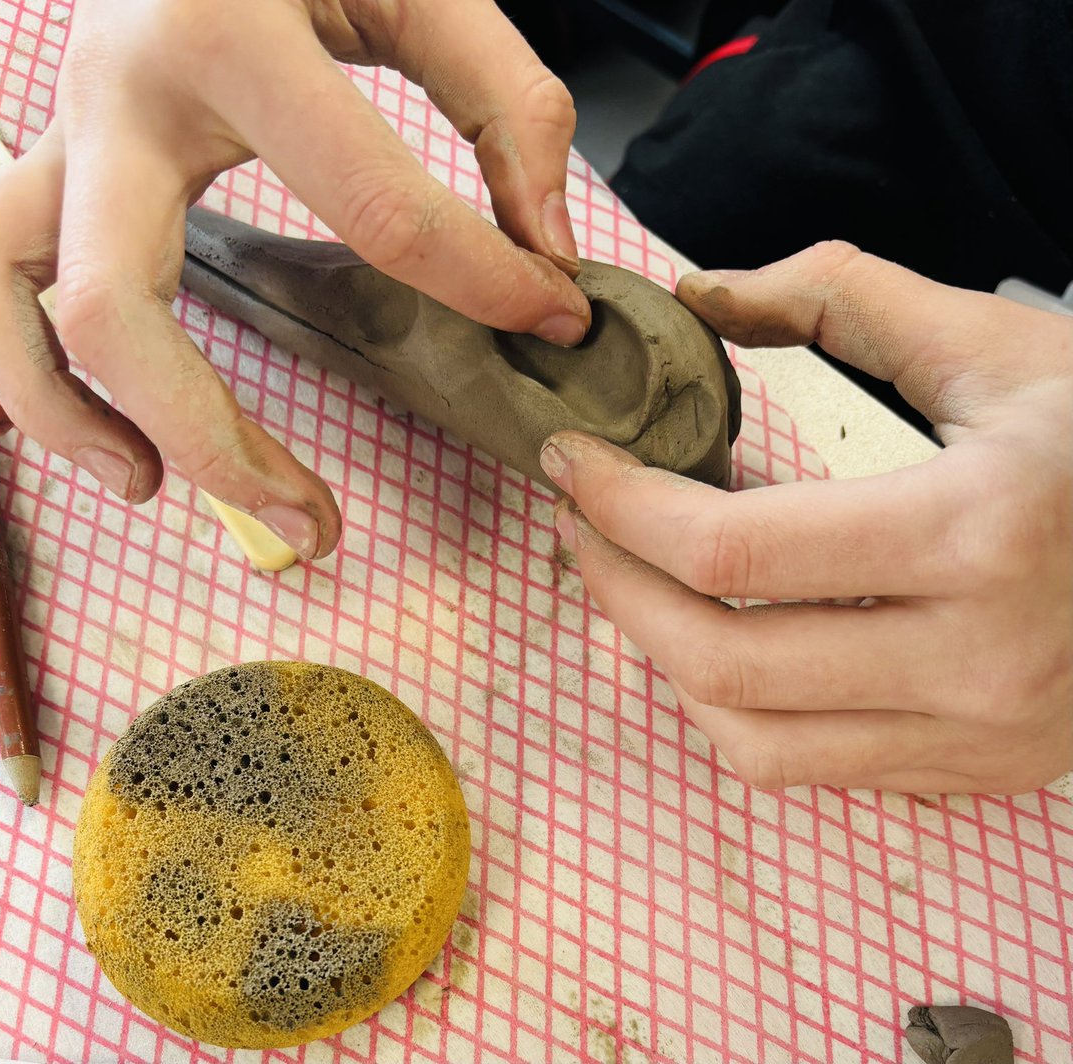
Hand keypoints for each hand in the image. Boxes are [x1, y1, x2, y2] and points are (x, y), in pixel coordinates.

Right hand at [0, 0, 590, 557]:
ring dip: (60, 411)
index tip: (551, 319)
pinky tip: (72, 421)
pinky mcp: (45, 161)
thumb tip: (547, 257)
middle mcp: (112, 94)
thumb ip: (509, 106)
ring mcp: (59, 131)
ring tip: (150, 484)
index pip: (371, 205)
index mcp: (225, 34)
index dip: (478, 281)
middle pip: (104, 302)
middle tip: (307, 520)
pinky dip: (1, 364)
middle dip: (206, 434)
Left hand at [541, 241, 1072, 793]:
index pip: (732, 551)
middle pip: (719, 661)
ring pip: (751, 740)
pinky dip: (731, 710)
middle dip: (616, 588)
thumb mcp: (993, 344)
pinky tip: (713, 641)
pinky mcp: (975, 770)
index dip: (623, 507)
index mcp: (976, 531)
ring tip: (629, 581)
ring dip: (660, 659)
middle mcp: (975, 658)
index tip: (576, 464)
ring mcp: (977, 734)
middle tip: (581, 523)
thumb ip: (839, 298)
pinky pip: (808, 767)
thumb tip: (699, 295)